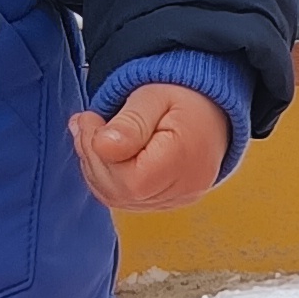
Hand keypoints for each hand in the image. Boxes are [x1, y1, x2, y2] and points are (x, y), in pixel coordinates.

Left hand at [70, 84, 228, 214]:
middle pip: (120, 191)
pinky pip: (127, 198)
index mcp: (184, 159)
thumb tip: (104, 147)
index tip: (89, 119)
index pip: (129, 180)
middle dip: (93, 157)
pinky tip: (106, 151)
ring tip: (93, 132)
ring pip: (118, 198)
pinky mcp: (167, 202)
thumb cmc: (185, 96)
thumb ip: (129, 122)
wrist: (211, 106)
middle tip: (87, 122)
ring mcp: (177, 199)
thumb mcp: (153, 96)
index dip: (98, 153)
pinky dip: (108, 176)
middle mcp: (185, 187)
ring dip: (96, 167)